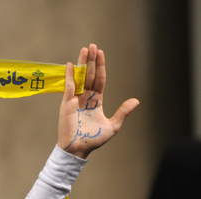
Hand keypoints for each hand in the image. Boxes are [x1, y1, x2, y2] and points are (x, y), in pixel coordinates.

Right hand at [57, 44, 139, 158]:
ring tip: (85, 49)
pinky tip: (70, 65)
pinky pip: (68, 87)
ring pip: (80, 77)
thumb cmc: (93, 139)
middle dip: (92, 60)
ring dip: (82, 63)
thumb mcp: (112, 125)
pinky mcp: (66, 104)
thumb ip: (122, 112)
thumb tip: (136, 100)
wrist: (78, 149)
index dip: (101, 67)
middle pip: (90, 75)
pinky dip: (69, 76)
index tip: (101, 54)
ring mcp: (75, 100)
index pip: (100, 80)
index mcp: (96, 101)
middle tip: (93, 46)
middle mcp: (85, 98)